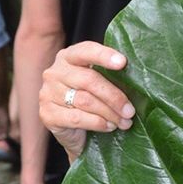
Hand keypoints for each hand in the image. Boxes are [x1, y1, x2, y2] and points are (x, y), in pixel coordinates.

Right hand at [39, 42, 134, 160]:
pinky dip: (97, 123)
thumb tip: (136, 80)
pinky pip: (77, 118)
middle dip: (114, 96)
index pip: (85, 51)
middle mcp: (54, 72)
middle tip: (130, 111)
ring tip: (124, 121)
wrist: (73, 132)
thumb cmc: (90, 103)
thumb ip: (109, 77)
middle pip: (89, 80)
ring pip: (85, 101)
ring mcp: (47, 93)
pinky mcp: (47, 114)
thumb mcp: (98, 85)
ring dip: (109, 113)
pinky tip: (108, 126)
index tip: (122, 62)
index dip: (104, 55)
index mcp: (68, 57)